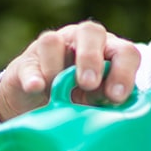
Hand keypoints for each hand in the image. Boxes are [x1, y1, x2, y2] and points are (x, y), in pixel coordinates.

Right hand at [0, 20, 141, 120]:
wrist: (38, 108)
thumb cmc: (77, 102)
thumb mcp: (98, 104)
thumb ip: (110, 104)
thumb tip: (124, 118)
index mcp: (108, 52)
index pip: (124, 51)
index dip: (124, 70)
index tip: (117, 96)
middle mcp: (82, 43)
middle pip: (91, 32)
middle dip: (91, 58)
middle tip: (89, 84)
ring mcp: (52, 49)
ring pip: (53, 41)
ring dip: (57, 67)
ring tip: (56, 93)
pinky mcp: (26, 63)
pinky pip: (29, 63)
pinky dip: (33, 76)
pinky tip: (36, 88)